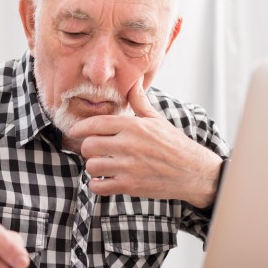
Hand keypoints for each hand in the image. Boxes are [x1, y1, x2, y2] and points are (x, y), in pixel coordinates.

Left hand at [67, 80, 222, 208]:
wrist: (193, 172)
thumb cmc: (174, 144)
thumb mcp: (157, 120)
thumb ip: (139, 101)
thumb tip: (134, 81)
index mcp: (133, 126)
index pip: (95, 124)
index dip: (80, 128)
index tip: (74, 132)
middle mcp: (128, 144)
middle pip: (88, 145)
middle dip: (88, 149)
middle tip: (94, 151)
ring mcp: (128, 166)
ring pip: (91, 166)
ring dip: (94, 168)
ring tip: (102, 166)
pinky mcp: (130, 185)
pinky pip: (99, 187)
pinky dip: (97, 185)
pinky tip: (104, 181)